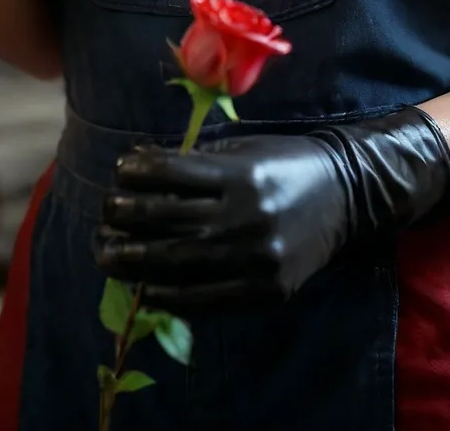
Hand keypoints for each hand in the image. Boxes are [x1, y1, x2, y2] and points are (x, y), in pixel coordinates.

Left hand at [98, 106, 449, 311]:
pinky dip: (169, 296)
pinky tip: (147, 288)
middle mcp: (246, 216)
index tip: (118, 172)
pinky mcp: (266, 291)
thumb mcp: (243, 149)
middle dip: (125, 218)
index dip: (137, 174)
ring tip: (108, 254)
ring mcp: (256, 258)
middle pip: (167, 221)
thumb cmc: (285, 163)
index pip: (171, 175)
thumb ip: (193, 161)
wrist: (347, 196)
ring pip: (178, 263)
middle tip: (103, 216)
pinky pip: (205, 299)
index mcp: (240, 174)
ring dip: (135, 261)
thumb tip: (135, 165)